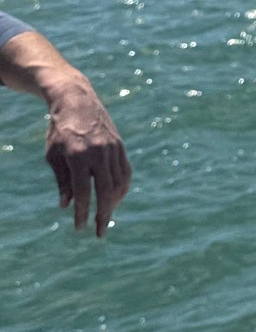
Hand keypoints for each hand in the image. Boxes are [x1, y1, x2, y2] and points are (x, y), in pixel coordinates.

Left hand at [44, 74, 129, 236]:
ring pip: (120, 182)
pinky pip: (125, 170)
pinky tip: (114, 198)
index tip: (79, 228)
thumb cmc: (59, 129)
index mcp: (79, 155)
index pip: (84, 192)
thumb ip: (62, 181)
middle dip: (103, 215)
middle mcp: (99, 151)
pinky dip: (122, 187)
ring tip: (105, 216)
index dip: (82, 213)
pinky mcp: (119, 144)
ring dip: (114, 203)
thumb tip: (67, 206)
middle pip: (106, 190)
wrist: (76, 99)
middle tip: (99, 233)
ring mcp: (112, 146)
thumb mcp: (53, 155)